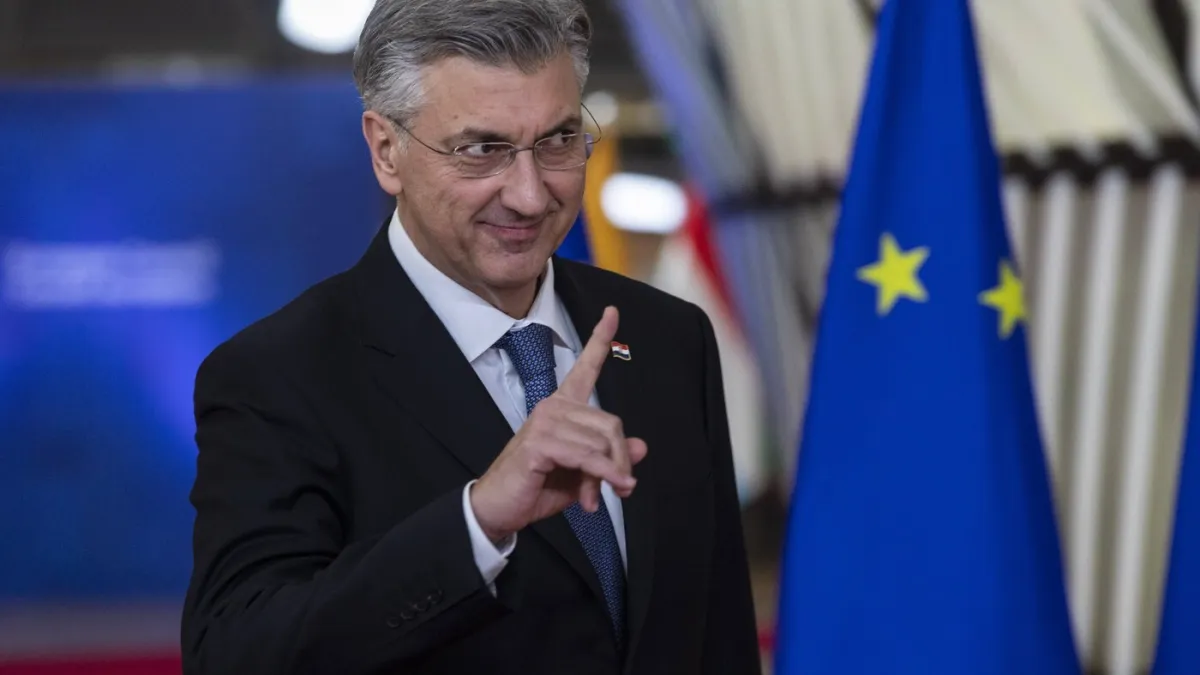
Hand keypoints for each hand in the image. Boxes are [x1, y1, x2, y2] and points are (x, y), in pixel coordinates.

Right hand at [470, 306, 648, 543]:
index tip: (612, 311)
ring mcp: (545, 421)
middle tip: (618, 489)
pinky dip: (601, 477)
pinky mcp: (540, 442)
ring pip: (601, 443)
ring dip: (607, 476)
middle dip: (620, 460)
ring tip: (595, 499)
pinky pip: (586, 456)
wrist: (498, 508)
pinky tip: (594, 497)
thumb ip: (610, 458)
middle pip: (611, 424)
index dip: (600, 339)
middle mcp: (553, 406)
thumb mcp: (583, 474)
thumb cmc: (537, 487)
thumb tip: (643, 447)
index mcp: (563, 407)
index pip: (585, 367)